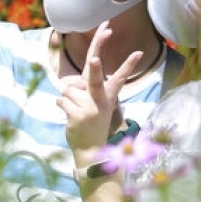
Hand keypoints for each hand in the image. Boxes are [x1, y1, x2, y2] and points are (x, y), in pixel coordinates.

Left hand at [56, 22, 143, 157]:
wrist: (90, 148)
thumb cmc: (92, 120)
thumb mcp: (95, 103)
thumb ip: (85, 88)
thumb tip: (72, 84)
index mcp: (108, 96)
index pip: (120, 77)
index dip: (129, 64)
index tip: (139, 52)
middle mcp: (100, 101)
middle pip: (96, 81)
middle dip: (96, 69)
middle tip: (95, 60)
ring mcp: (88, 109)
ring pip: (68, 89)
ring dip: (68, 97)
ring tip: (76, 110)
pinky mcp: (77, 116)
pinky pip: (61, 100)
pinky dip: (62, 105)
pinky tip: (71, 116)